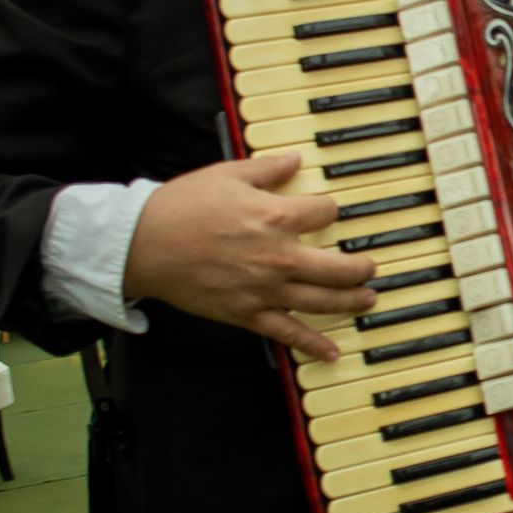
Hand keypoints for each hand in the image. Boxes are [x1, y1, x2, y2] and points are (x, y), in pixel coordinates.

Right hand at [124, 154, 377, 361]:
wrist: (142, 244)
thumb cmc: (181, 208)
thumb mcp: (227, 175)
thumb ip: (267, 169)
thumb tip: (293, 159)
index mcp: (276, 217)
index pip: (325, 212)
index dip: (330, 208)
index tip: (327, 210)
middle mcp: (279, 256)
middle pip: (338, 266)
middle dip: (361, 267)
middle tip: (370, 267)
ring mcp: (265, 289)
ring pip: (323, 301)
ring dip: (351, 302)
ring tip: (368, 300)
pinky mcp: (247, 314)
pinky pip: (288, 334)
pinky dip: (313, 345)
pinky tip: (332, 352)